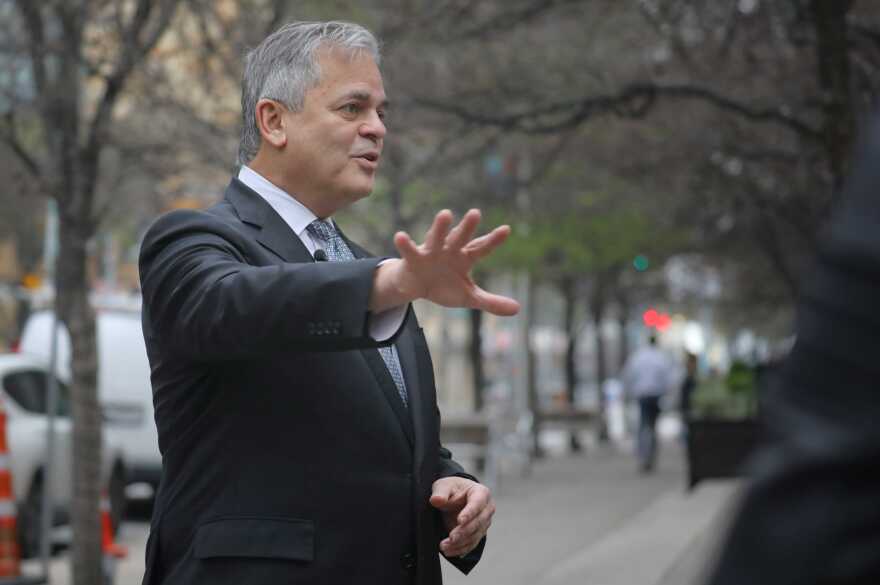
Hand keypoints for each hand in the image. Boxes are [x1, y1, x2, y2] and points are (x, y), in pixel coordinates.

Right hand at [372, 209, 519, 315]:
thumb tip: (517, 309)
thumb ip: (491, 302)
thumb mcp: (469, 296)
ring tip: (445, 214)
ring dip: (440, 227)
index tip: (506, 230)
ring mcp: (431, 252)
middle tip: (475, 213)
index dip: (493, 240)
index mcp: (465, 258)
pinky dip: (405, 244)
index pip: (481, 248)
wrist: (416, 286)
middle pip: (460, 238)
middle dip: (467, 227)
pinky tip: (400, 236)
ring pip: (436, 237)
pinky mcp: (413, 259)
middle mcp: (450, 250)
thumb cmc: (444, 285)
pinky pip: (409, 250)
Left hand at [430, 476, 494, 557]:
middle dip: (464, 531)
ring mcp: (484, 522)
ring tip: (444, 546)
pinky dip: (460, 549)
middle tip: (451, 537)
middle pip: (479, 522)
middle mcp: (487, 508)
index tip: (459, 521)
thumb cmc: (452, 489)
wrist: (455, 497)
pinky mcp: (479, 534)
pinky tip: (449, 551)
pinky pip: (471, 544)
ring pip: (475, 536)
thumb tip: (436, 500)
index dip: (469, 513)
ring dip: (460, 543)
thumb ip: (440, 492)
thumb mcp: (444, 486)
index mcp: (481, 493)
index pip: (477, 503)